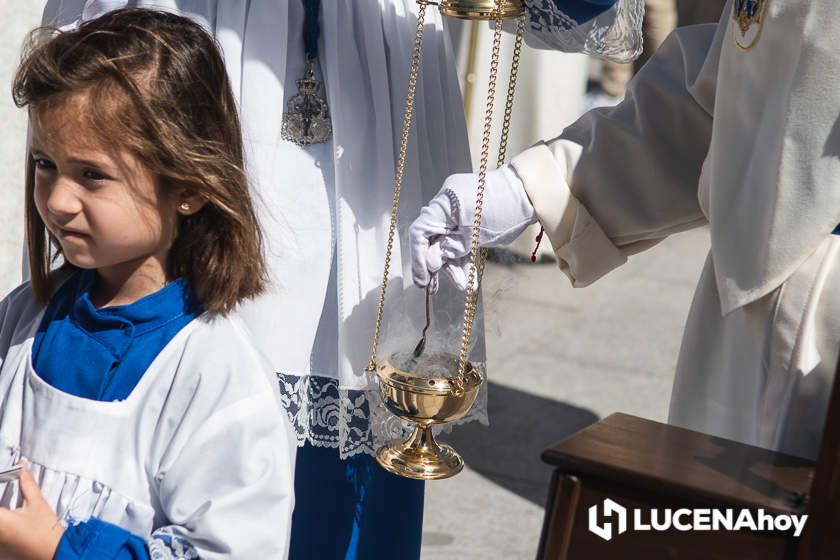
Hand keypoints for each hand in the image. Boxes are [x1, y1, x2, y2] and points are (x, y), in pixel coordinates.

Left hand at [0, 462, 63, 559]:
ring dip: (2, 507)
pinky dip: (3, 516)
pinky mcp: (0, 544)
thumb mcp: (37, 502)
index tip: (3, 477)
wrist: (54, 551)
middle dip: (1, 498)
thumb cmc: (46, 532)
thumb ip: (26, 483)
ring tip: (9, 505)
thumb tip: (21, 466)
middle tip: (6, 485)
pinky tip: (9, 513)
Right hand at [409, 165, 535, 290]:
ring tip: (462, 286)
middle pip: (433, 242)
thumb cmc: (503, 207)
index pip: (420, 232)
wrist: (530, 196)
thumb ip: (452, 246)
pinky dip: (465, 263)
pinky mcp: (472, 228)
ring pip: (449, 247)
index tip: (423, 280)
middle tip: (433, 289)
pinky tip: (470, 283)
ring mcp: (460, 219)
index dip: (418, 257)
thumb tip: (431, 263)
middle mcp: (447, 210)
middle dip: (436, 267)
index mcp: (443, 203)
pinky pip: (463, 247)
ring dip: (453, 268)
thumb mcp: (476, 230)